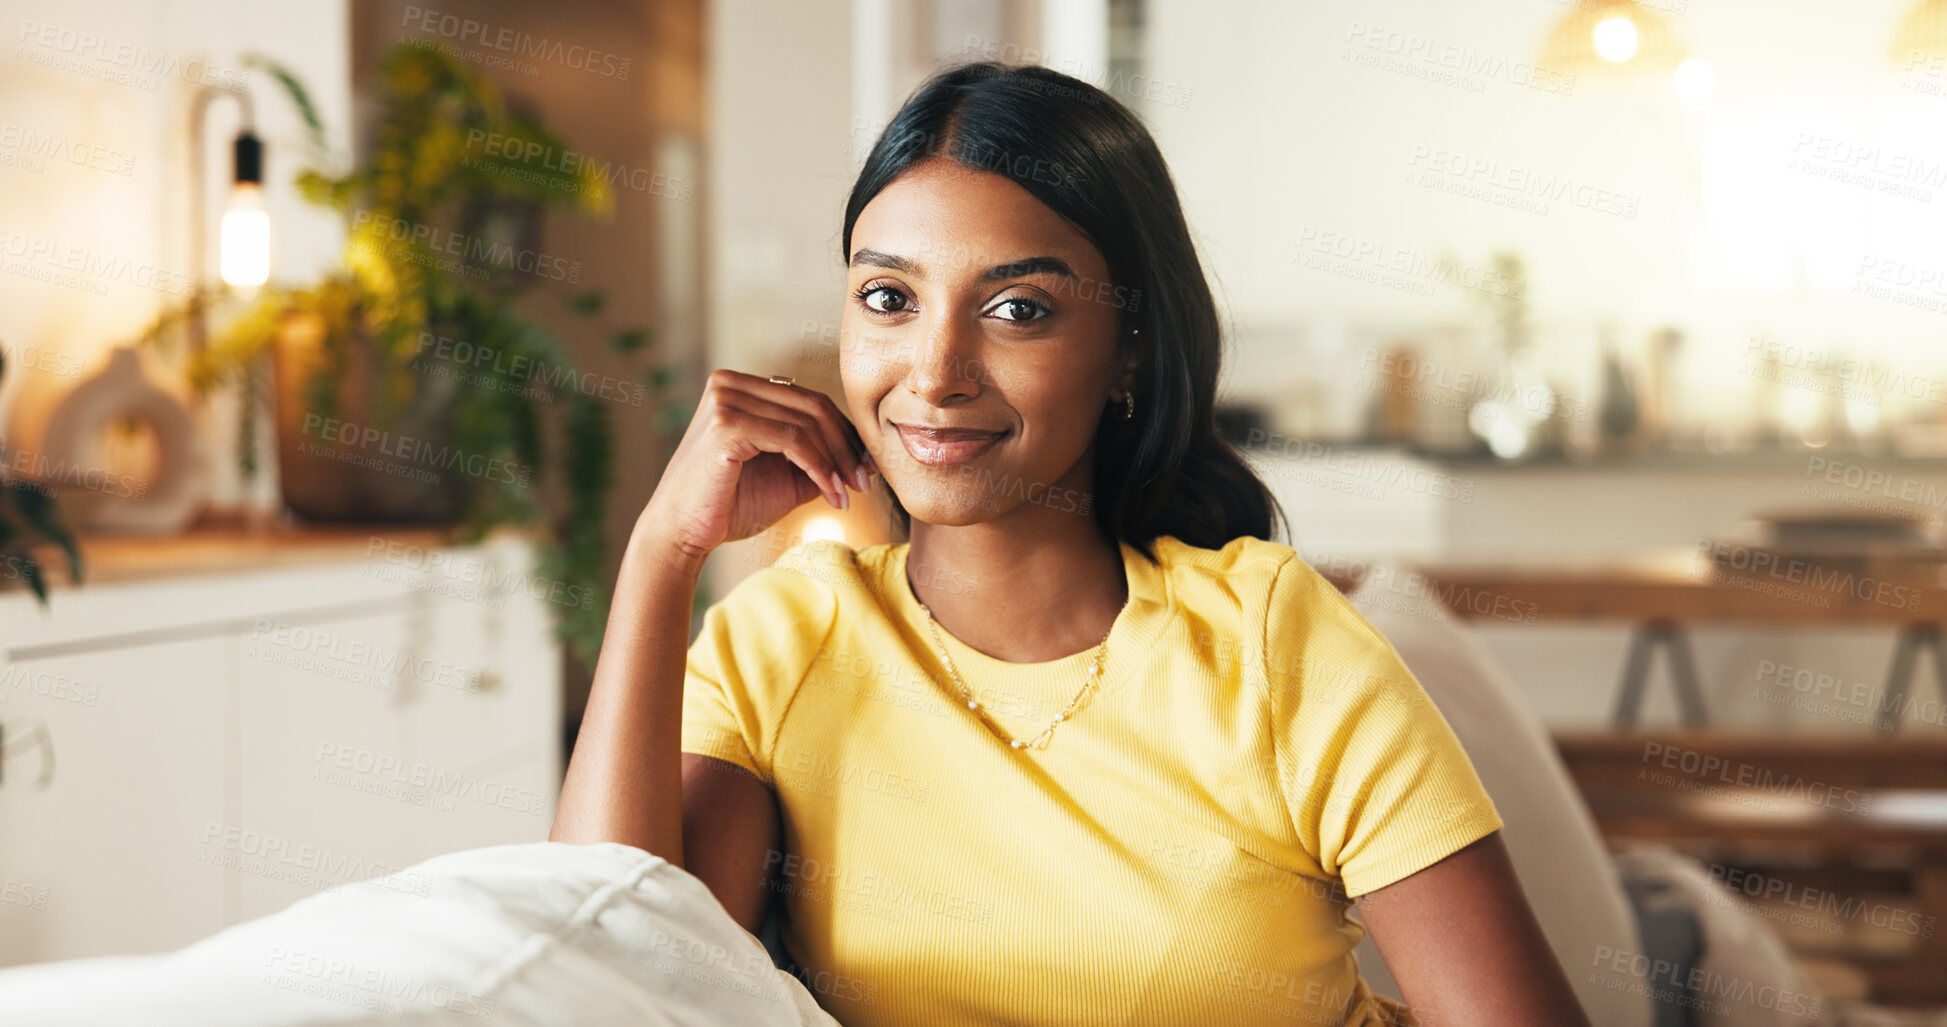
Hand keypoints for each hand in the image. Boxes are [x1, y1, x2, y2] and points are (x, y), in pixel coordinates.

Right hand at [637, 370, 872, 564]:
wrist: (682, 534)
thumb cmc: (729, 507)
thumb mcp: (785, 477)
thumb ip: (817, 459)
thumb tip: (865, 456)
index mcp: (740, 387)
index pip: (809, 400)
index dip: (845, 433)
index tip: (867, 467)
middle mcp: (730, 383)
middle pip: (813, 405)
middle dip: (846, 446)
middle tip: (865, 482)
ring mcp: (725, 400)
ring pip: (807, 424)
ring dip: (836, 462)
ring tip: (848, 495)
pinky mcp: (726, 424)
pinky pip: (793, 440)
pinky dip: (820, 467)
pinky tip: (832, 493)